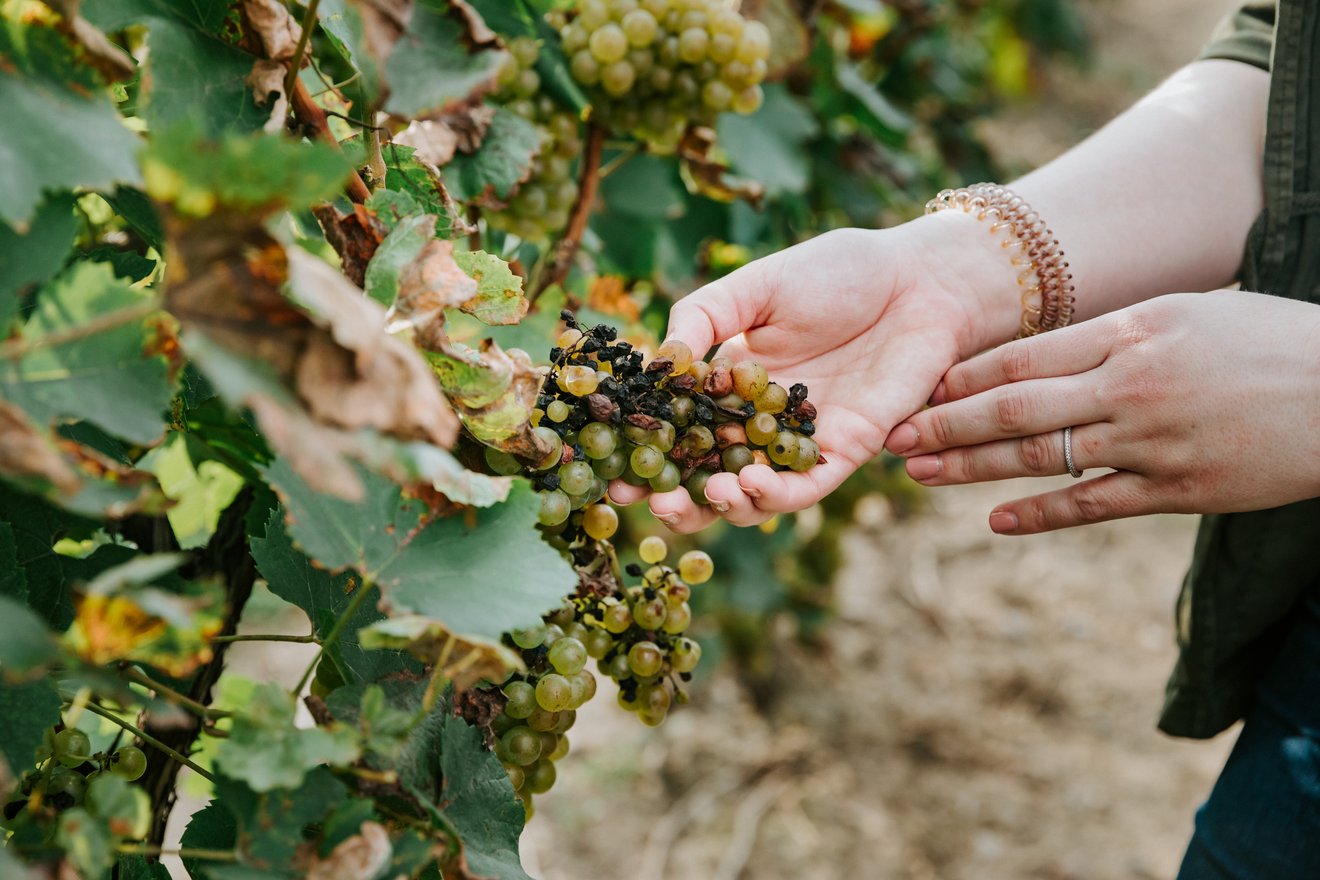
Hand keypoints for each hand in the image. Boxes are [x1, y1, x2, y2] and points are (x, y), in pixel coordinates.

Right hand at [611, 214, 1019, 531]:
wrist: (920, 279)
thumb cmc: (839, 273)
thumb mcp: (755, 286)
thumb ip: (703, 317)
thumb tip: (659, 364)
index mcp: (730, 383)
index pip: (679, 429)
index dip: (643, 454)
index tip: (609, 471)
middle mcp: (760, 422)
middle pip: (707, 477)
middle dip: (674, 499)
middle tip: (645, 501)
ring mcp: (802, 441)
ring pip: (754, 496)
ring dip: (722, 505)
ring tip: (703, 494)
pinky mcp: (847, 450)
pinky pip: (806, 488)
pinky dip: (775, 496)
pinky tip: (748, 484)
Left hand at [884, 291, 1319, 533]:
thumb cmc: (1269, 342)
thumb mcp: (1189, 313)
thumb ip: (1115, 334)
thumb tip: (1047, 347)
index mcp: (1132, 332)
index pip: (1023, 357)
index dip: (961, 377)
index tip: (917, 389)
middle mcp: (1131, 385)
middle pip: (1015, 408)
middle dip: (944, 424)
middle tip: (891, 437)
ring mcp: (1153, 441)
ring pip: (1042, 457)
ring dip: (972, 468)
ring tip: (920, 476)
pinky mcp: (1180, 491)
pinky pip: (1094, 504)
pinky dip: (1040, 512)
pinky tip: (995, 519)